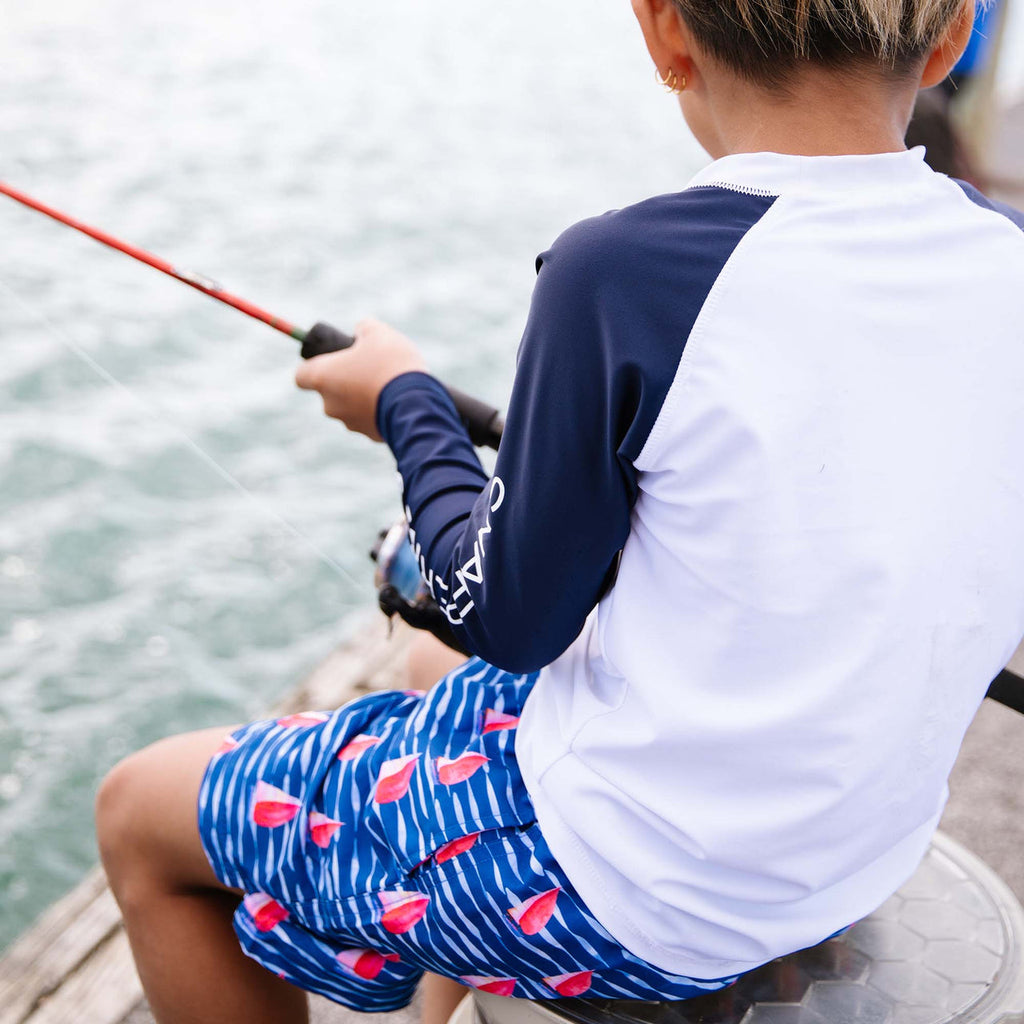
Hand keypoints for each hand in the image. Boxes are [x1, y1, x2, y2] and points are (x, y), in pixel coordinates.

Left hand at [295, 318, 426, 440]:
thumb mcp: (379, 333)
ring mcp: (350, 423)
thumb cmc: (391, 365)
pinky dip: (380, 410)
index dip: (314, 365)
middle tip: (368, 367)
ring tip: (389, 383)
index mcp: (323, 377)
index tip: (333, 359)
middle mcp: (331, 404)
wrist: (417, 404)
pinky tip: (399, 400)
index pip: (301, 375)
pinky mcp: (370, 436)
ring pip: (351, 406)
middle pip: (329, 391)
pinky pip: (371, 420)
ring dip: (364, 396)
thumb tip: (362, 331)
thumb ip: (364, 328)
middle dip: (346, 380)